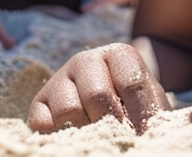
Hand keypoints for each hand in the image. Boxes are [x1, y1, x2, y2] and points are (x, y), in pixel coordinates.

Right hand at [27, 43, 169, 133]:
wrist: (108, 111)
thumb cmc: (135, 108)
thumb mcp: (150, 104)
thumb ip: (153, 111)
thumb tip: (149, 134)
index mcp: (118, 54)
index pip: (132, 83)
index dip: (142, 115)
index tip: (145, 133)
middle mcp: (85, 60)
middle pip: (97, 95)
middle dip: (112, 124)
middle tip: (119, 138)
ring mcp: (59, 79)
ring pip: (68, 110)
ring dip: (86, 131)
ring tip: (98, 135)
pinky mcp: (39, 102)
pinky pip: (44, 124)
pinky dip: (60, 137)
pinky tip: (75, 136)